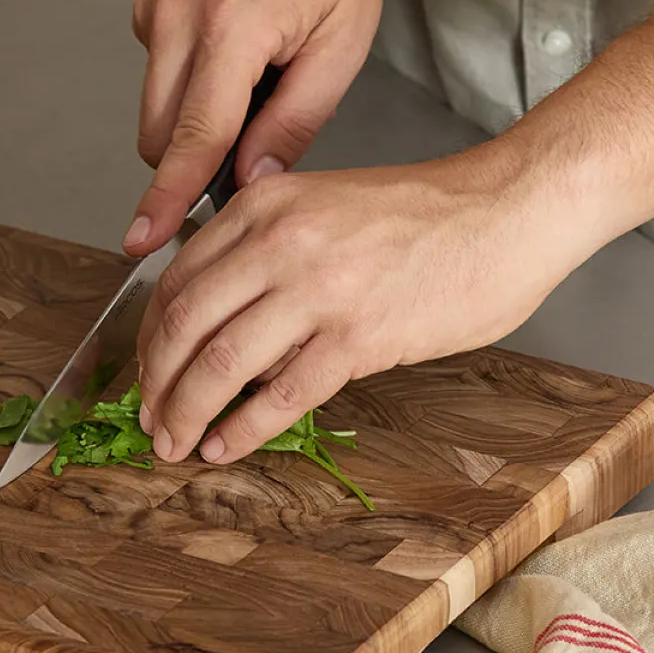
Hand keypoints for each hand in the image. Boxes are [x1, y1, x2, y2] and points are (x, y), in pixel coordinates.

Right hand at [126, 0, 381, 257]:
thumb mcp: (343, 38)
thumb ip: (295, 120)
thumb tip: (250, 182)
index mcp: (234, 28)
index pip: (194, 138)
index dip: (169, 199)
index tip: (142, 240)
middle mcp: (180, 20)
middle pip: (160, 138)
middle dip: (193, 161)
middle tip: (253, 133)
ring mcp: (154, 12)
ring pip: (154, 114)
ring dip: (194, 121)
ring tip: (251, 78)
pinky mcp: (145, 9)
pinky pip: (158, 77)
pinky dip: (189, 85)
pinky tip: (231, 48)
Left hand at [134, 147, 599, 464]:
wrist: (508, 210)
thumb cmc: (425, 215)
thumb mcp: (322, 205)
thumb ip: (265, 249)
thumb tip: (221, 319)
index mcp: (264, 207)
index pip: (176, 280)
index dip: (149, 338)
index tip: (144, 372)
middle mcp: (279, 242)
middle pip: (183, 324)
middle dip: (155, 383)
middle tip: (148, 419)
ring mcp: (317, 290)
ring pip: (219, 363)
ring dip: (186, 412)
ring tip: (174, 444)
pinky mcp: (357, 336)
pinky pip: (280, 396)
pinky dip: (242, 429)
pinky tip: (224, 447)